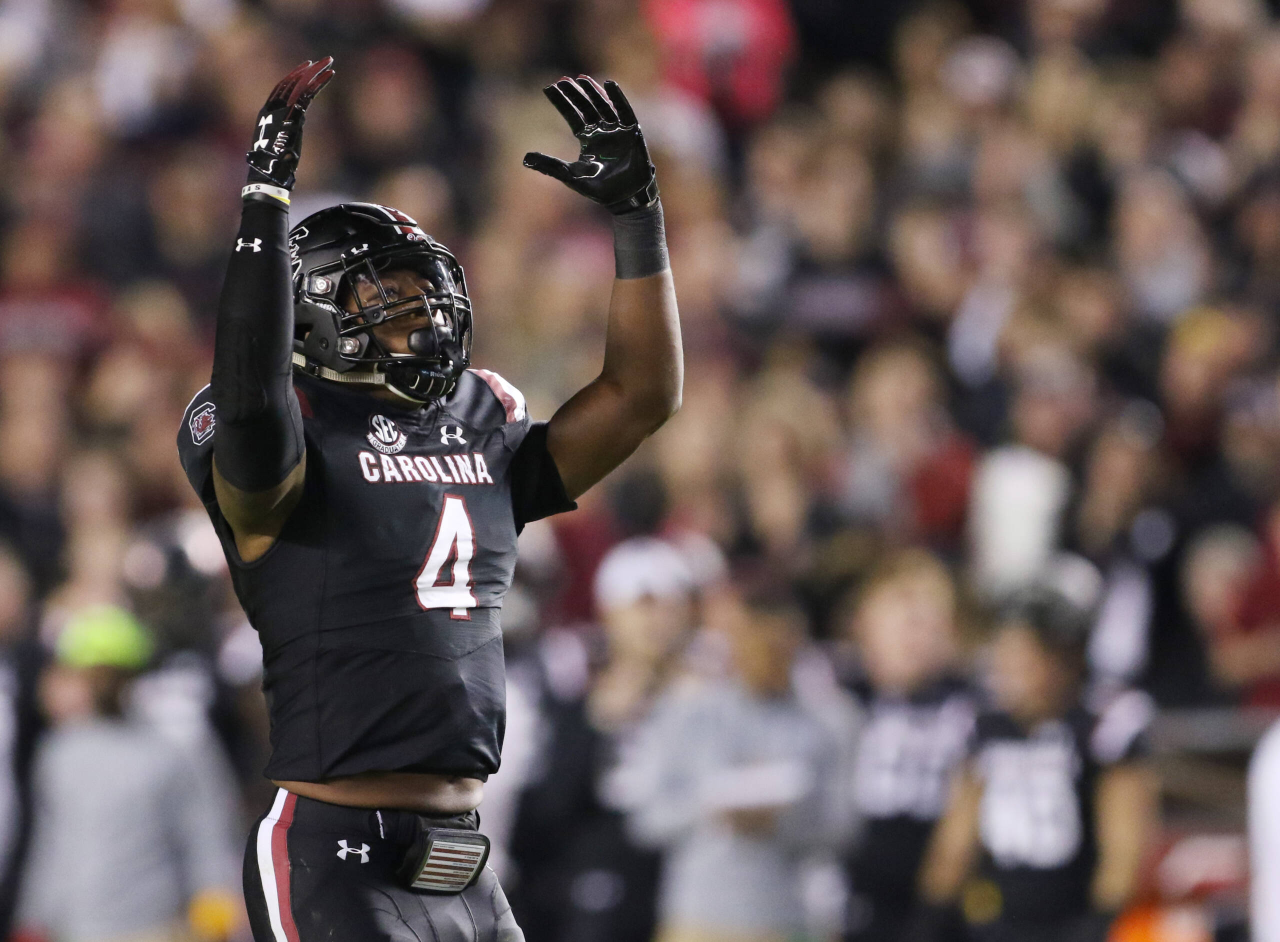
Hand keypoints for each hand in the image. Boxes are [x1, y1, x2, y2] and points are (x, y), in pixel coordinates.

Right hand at [246, 57, 334, 190]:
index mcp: (267, 113)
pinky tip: (330, 76)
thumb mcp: (280, 145)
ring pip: (300, 85)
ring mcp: (281, 111)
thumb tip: (293, 133)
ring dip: (316, 72)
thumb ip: (286, 132)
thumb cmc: (274, 167)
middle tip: (326, 59)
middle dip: (309, 69)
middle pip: (292, 82)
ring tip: (330, 63)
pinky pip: (306, 95)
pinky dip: (319, 84)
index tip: (309, 68)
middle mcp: (272, 108)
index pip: (282, 88)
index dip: (296, 76)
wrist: (268, 176)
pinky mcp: (291, 118)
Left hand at [524, 76, 658, 213]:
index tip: (549, 88)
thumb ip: (550, 166)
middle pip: (586, 107)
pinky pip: (625, 111)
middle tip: (562, 80)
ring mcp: (616, 131)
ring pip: (603, 106)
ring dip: (593, 92)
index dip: (561, 102)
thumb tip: (524, 158)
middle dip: (575, 94)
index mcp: (587, 139)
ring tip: (582, 79)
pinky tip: (609, 84)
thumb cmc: (599, 189)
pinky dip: (618, 98)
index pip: (572, 116)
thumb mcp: (570, 176)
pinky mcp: (631, 132)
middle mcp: (601, 132)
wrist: (625, 198)